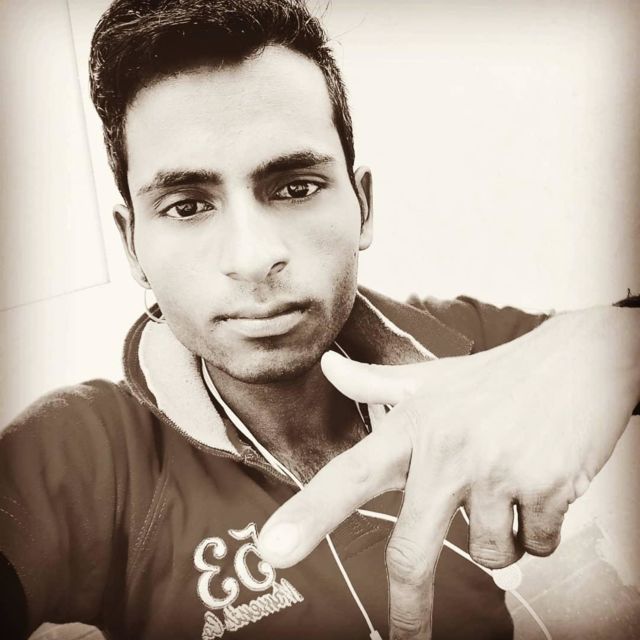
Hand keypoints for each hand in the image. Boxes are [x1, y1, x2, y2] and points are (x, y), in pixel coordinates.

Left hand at [257, 307, 639, 638]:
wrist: (582, 361)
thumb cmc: (498, 375)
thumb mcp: (431, 377)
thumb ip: (372, 382)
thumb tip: (326, 366)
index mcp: (414, 425)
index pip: (350, 475)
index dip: (309, 515)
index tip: (273, 550)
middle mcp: (448, 450)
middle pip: (411, 551)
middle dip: (407, 611)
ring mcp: (498, 471)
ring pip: (489, 554)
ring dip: (501, 540)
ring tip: (512, 488)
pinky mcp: (547, 488)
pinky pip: (538, 546)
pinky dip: (540, 532)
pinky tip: (543, 486)